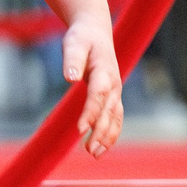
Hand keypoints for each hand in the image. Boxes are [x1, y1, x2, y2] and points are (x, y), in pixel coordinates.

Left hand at [62, 16, 122, 155]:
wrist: (96, 31)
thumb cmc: (82, 37)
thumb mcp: (74, 42)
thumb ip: (72, 59)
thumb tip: (70, 76)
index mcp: (104, 71)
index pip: (98, 95)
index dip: (90, 112)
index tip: (80, 129)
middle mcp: (113, 84)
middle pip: (108, 111)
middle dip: (100, 131)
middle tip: (89, 150)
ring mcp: (115, 91)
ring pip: (115, 118)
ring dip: (107, 137)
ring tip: (94, 154)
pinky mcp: (112, 96)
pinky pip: (115, 117)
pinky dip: (111, 133)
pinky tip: (100, 147)